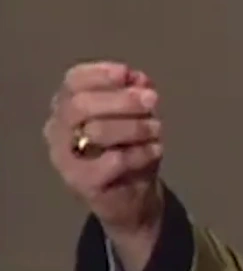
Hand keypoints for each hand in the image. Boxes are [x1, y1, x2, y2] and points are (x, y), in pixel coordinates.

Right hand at [44, 61, 165, 237]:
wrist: (131, 197)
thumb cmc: (129, 148)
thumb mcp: (136, 115)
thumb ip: (134, 93)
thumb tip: (137, 79)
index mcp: (67, 106)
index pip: (73, 81)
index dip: (100, 74)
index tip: (127, 74)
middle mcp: (58, 130)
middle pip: (80, 104)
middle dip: (121, 99)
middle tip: (152, 99)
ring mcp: (65, 159)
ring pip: (96, 131)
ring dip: (135, 126)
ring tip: (156, 129)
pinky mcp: (82, 183)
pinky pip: (114, 161)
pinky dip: (141, 152)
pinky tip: (154, 150)